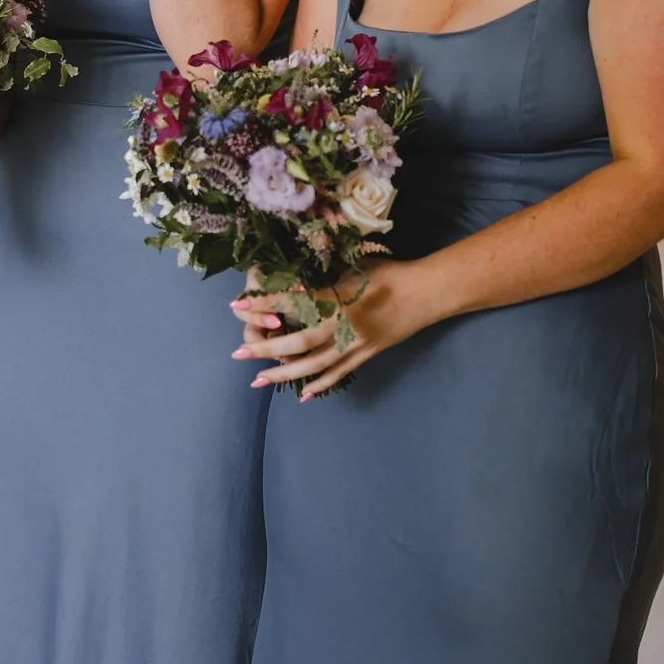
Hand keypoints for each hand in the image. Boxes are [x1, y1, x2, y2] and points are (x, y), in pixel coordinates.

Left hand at [230, 258, 438, 398]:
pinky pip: (339, 374)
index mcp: (338, 300)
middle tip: (239, 353)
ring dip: (285, 374)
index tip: (237, 304)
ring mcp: (356, 345)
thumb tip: (292, 284)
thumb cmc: (388, 272)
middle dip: (265, 348)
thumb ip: (322, 280)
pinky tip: (302, 395)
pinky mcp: (367, 355)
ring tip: (259, 380)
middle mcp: (343, 326)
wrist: (426, 292)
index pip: (292, 304)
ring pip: (315, 365)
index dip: (263, 304)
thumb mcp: (351, 268)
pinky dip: (320, 385)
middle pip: (298, 343)